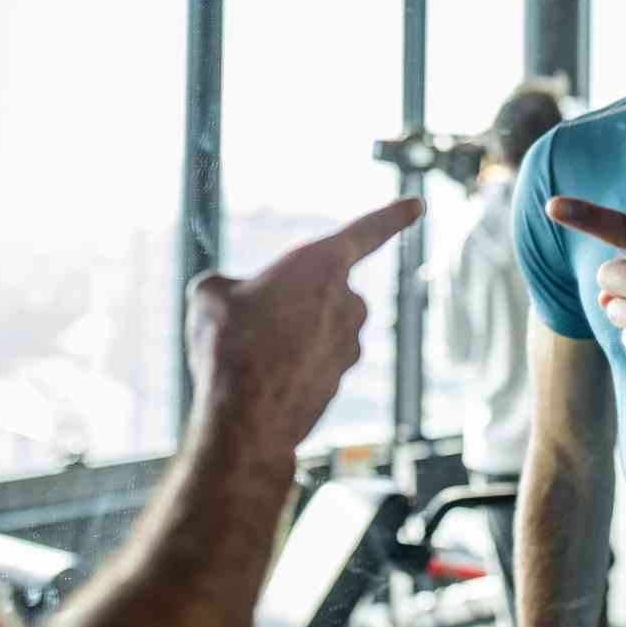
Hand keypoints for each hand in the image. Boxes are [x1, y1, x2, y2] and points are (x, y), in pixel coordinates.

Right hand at [185, 198, 422, 457]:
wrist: (247, 421)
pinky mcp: (340, 382)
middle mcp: (348, 303)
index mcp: (322, 265)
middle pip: (322, 289)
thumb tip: (227, 298)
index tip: (417, 204)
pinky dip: (289, 367)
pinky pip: (311, 362)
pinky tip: (260, 382)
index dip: (391, 215)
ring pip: (315, 329)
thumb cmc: (230, 348)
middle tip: (252, 321)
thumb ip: (226, 286)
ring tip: (250, 356)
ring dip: (289, 336)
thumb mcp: (208, 297)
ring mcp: (349, 346)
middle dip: (293, 300)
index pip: (366, 231)